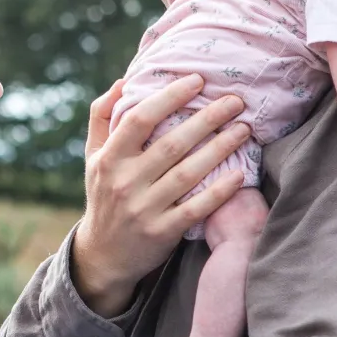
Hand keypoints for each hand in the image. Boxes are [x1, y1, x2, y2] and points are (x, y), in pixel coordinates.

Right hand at [72, 75, 249, 316]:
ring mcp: (144, 209)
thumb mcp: (93, 156)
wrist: (103, 255)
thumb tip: (122, 82)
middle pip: (172, 144)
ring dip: (219, 149)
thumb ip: (102, 117)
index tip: (197, 81)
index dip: (169, 97)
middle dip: (207, 119)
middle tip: (235, 101)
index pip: (139, 119)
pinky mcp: (162, 232)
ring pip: (188, 173)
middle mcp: (125, 182)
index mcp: (109, 158)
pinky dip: (218, 191)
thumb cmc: (104, 194)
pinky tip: (239, 174)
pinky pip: (195, 208)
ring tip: (243, 129)